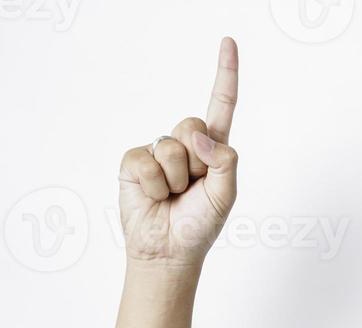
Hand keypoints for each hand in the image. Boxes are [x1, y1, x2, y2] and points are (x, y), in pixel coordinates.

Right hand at [117, 36, 239, 269]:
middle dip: (196, 161)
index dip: (225, 74)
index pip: (221, 105)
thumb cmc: (199, 224)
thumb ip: (224, 162)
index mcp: (213, 149)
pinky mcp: (134, 161)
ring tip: (173, 196)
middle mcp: (185, 145)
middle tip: (191, 188)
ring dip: (175, 179)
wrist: (168, 251)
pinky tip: (155, 198)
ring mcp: (157, 151)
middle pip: (192, 126)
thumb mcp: (225, 195)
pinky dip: (154, 185)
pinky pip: (146, 161)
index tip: (228, 42)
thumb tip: (199, 137)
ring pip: (171, 147)